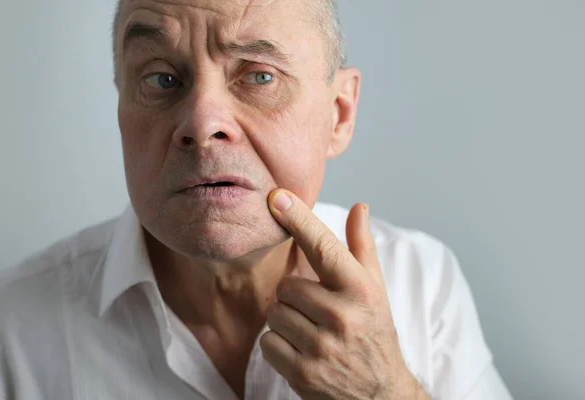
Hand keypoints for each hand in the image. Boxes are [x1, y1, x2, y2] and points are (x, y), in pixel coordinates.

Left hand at [260, 189, 430, 399]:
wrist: (379, 393)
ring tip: (311, 331)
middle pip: (286, 286)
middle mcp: (342, 315)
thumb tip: (359, 206)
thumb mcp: (375, 289)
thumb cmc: (374, 332)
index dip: (298, 218)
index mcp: (360, 289)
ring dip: (286, 321)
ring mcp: (322, 346)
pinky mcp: (303, 372)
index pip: (323, 246)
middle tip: (316, 310)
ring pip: (274, 313)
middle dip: (295, 297)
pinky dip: (278, 346)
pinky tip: (301, 351)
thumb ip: (361, 246)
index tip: (276, 196)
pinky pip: (267, 342)